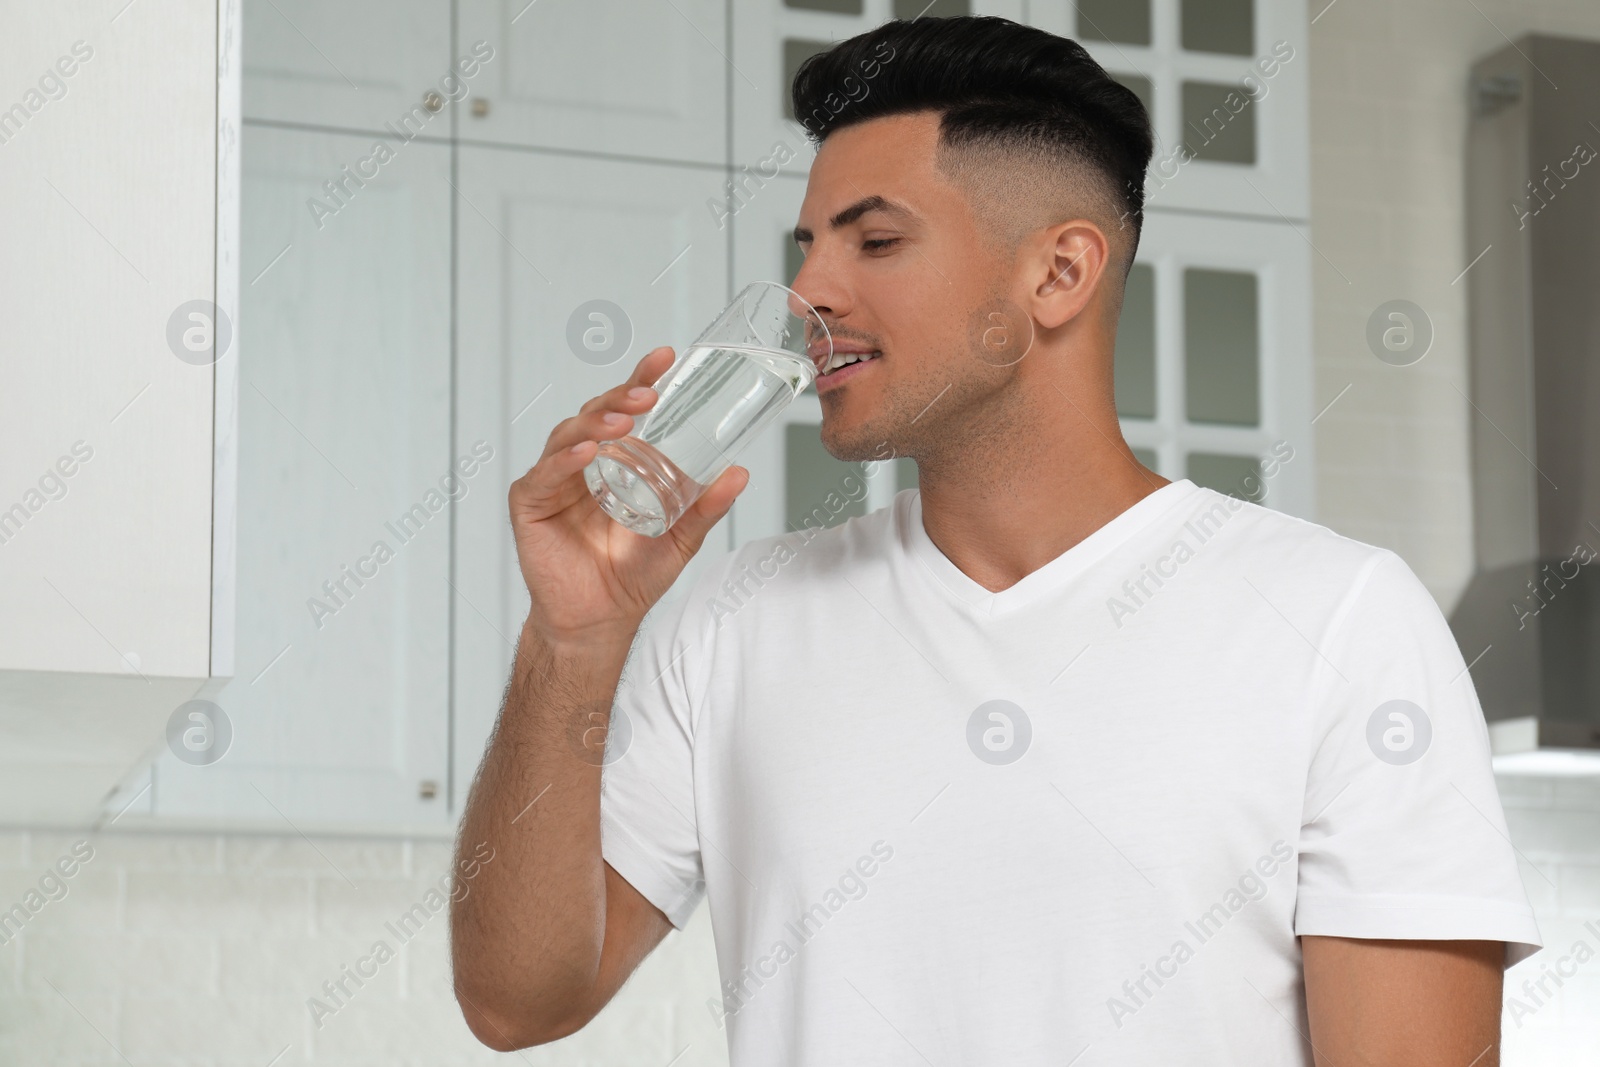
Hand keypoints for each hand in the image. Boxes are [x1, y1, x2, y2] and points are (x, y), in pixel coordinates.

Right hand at [508, 346, 748, 648]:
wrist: (599, 621)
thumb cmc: (631, 577)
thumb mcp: (679, 537)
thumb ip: (705, 507)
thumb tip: (739, 473)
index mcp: (614, 461)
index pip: (626, 412)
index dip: (641, 382)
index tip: (664, 359)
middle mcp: (581, 462)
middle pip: (596, 415)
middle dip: (621, 399)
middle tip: (648, 396)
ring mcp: (553, 480)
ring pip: (569, 435)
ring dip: (596, 425)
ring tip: (623, 423)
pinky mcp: (530, 503)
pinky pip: (544, 474)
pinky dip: (564, 461)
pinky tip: (587, 454)